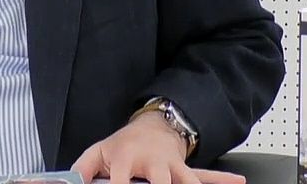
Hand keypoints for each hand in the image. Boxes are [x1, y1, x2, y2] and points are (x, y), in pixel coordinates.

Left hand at [72, 112, 243, 183]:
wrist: (152, 128)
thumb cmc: (122, 146)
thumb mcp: (97, 153)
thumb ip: (80, 171)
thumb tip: (69, 183)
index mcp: (125, 158)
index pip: (119, 182)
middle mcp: (151, 164)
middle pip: (158, 183)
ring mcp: (171, 168)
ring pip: (184, 182)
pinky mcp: (185, 173)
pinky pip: (204, 178)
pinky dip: (221, 179)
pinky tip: (237, 181)